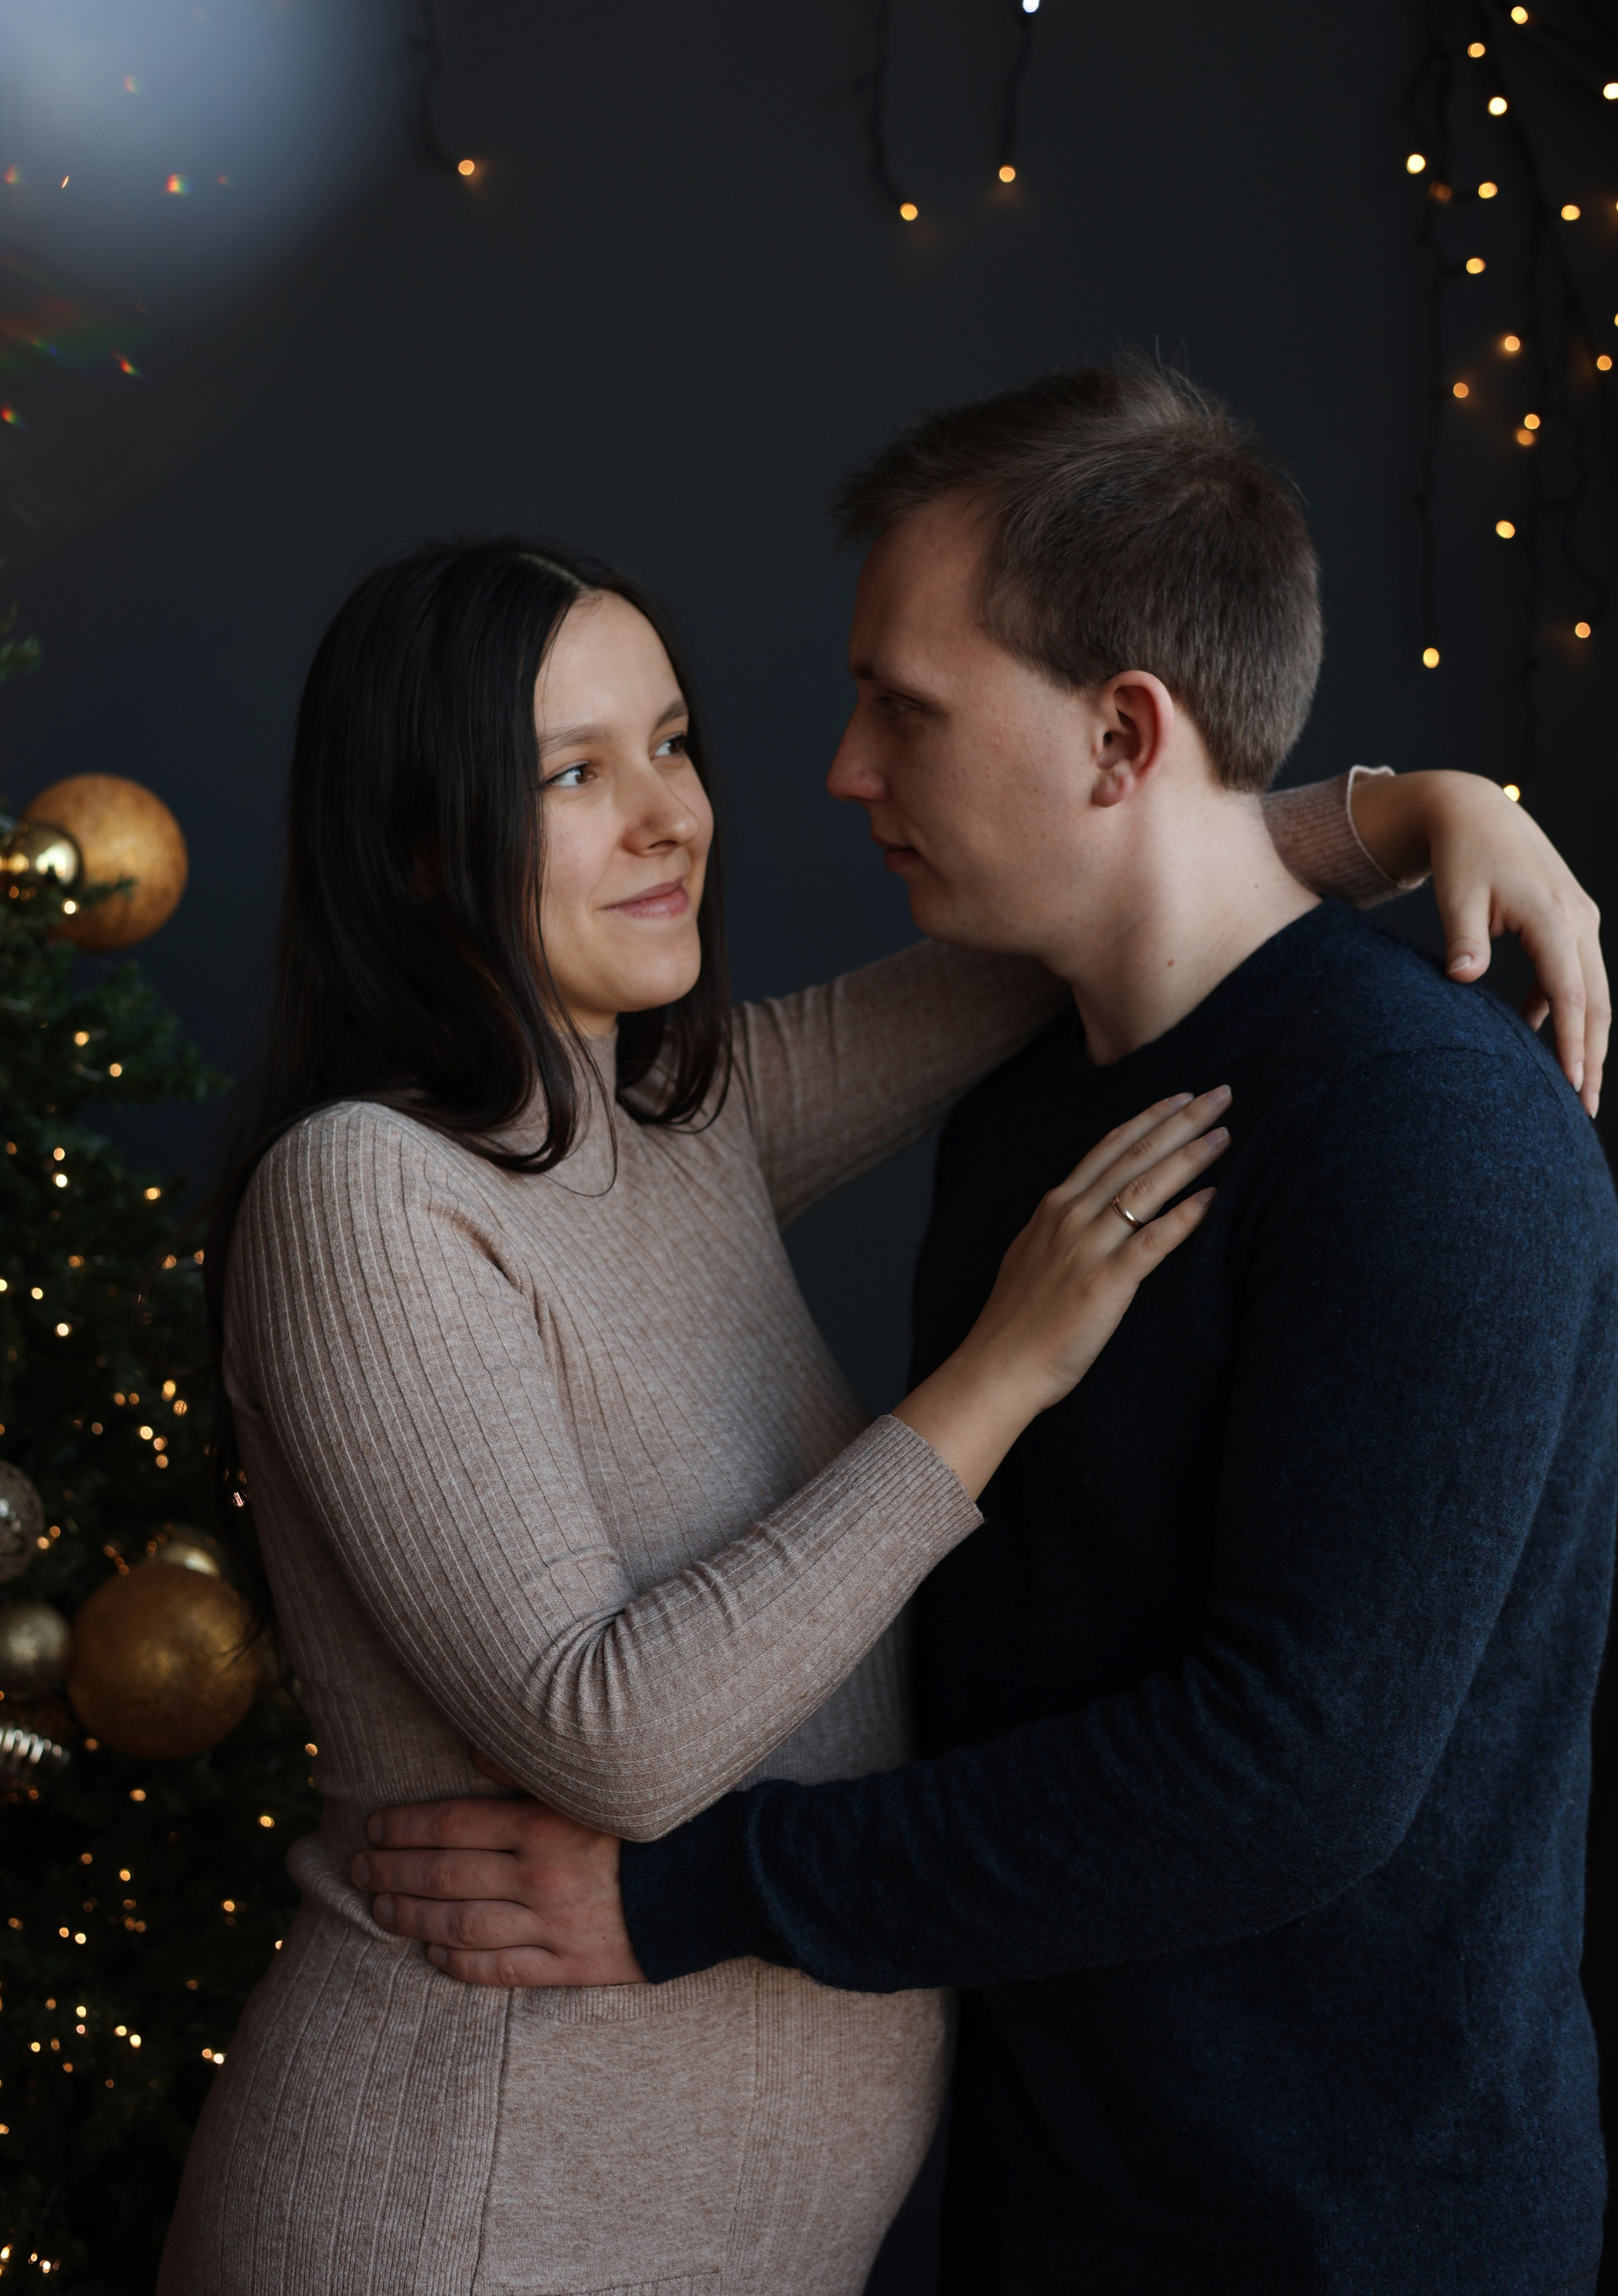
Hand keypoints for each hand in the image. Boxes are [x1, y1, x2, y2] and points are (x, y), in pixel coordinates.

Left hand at [353, 1760, 642, 1986]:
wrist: (716, 1879)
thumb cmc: (652, 1821)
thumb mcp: (593, 1780)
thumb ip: (529, 1767)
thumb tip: (471, 1750)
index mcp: (542, 1823)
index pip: (453, 1824)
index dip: (406, 1828)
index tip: (374, 1828)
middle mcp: (539, 1875)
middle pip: (445, 1876)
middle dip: (393, 1873)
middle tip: (359, 1870)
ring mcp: (553, 1924)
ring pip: (461, 1925)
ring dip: (412, 1918)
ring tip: (380, 1911)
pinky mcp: (571, 1964)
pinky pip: (501, 1970)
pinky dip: (459, 1963)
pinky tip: (432, 1954)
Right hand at [893, 1087, 1228, 1494]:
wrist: (998, 1367)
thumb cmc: (1017, 1323)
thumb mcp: (1032, 1256)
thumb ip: (1060, 1229)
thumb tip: (1086, 1213)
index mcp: (1054, 1207)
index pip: (1108, 1148)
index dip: (1148, 1118)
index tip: (1180, 1097)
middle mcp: (1070, 1216)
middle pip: (1134, 1156)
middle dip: (1181, 1121)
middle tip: (1219, 1094)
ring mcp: (1087, 1247)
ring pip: (1146, 1188)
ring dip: (1189, 1156)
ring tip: (1224, 1135)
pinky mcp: (1105, 1283)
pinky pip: (1152, 1241)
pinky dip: (1184, 1216)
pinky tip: (1212, 1198)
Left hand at [1350, 769, 1606, 1115]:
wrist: (1474, 811)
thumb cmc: (1461, 855)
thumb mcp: (1455, 895)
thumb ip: (1462, 939)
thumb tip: (1460, 978)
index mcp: (1552, 915)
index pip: (1569, 992)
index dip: (1573, 1042)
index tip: (1573, 1084)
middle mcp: (1577, 918)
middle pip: (1595, 1000)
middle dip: (1593, 1056)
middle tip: (1584, 1109)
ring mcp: (1580, 919)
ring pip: (1592, 990)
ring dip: (1586, 1037)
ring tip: (1575, 1087)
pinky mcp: (1571, 920)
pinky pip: (1575, 975)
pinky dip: (1563, 1007)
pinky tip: (1536, 1033)